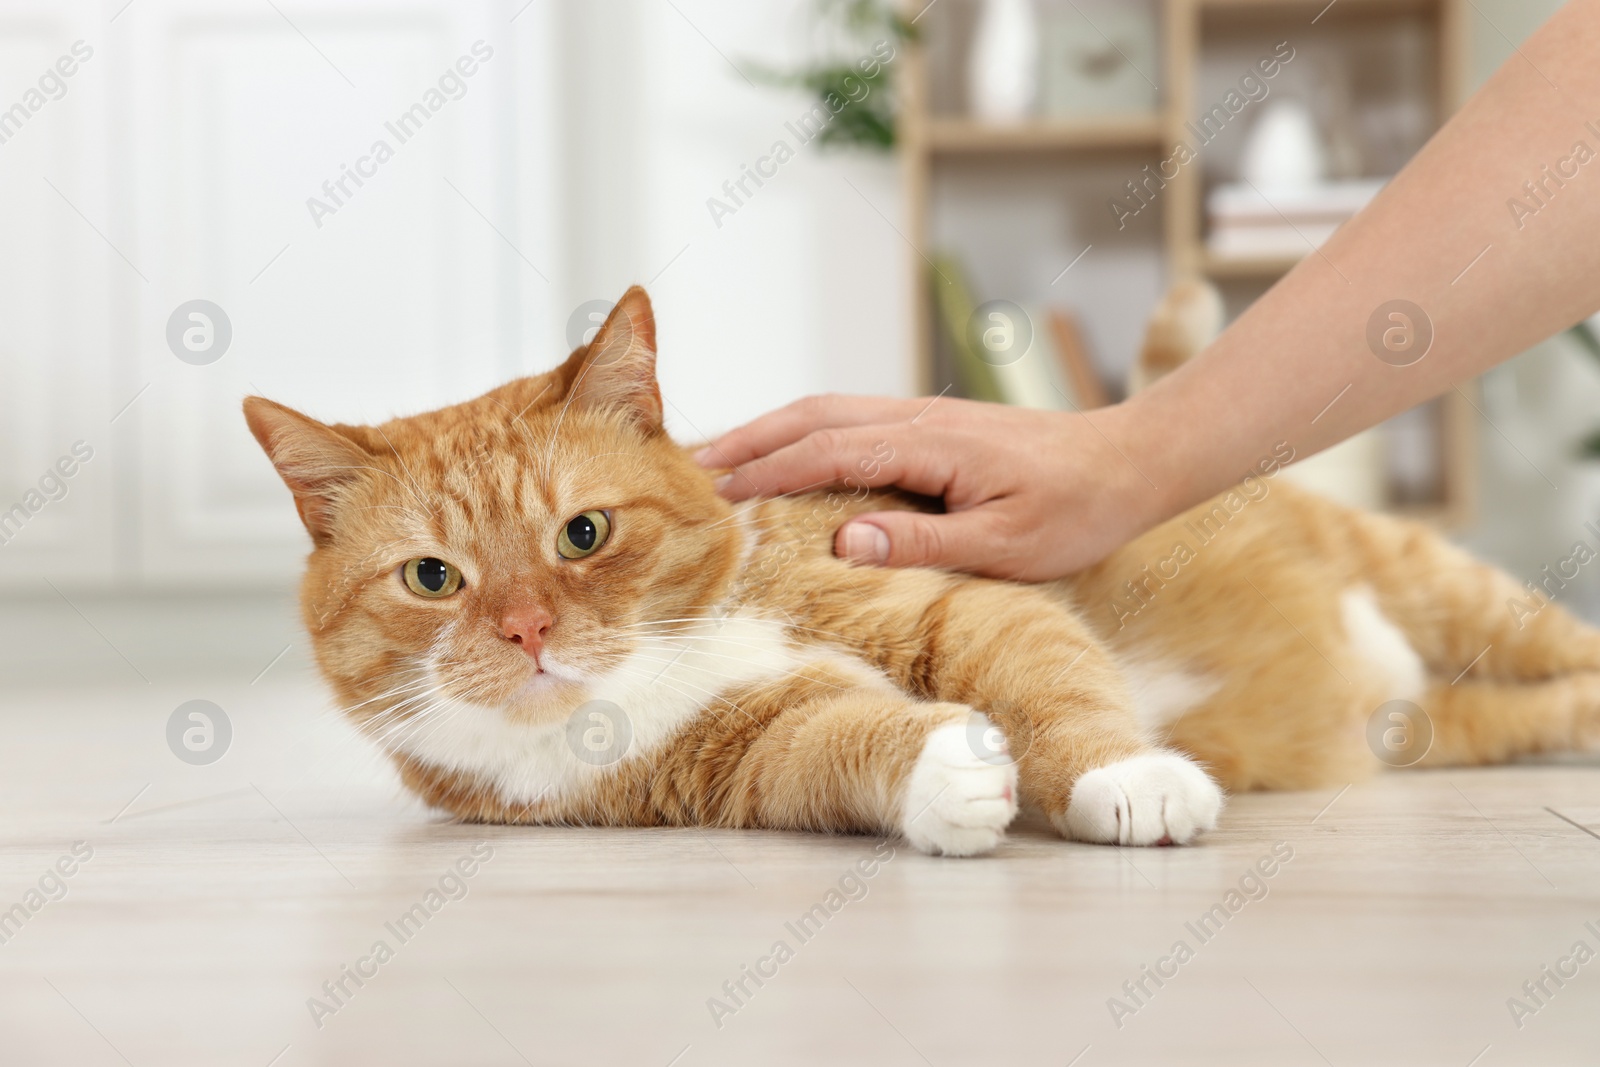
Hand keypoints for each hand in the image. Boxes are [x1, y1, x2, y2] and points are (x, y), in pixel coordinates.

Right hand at [695, 394, 1168, 579]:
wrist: (1130, 461)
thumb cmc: (1077, 509)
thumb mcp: (1006, 544)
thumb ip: (923, 542)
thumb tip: (843, 541)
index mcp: (928, 444)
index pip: (824, 452)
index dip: (764, 473)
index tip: (713, 495)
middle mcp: (918, 418)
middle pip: (812, 415)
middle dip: (748, 438)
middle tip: (689, 466)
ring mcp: (926, 416)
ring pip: (830, 410)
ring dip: (772, 429)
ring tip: (722, 457)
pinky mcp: (936, 426)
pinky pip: (854, 419)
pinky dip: (807, 431)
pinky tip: (794, 455)